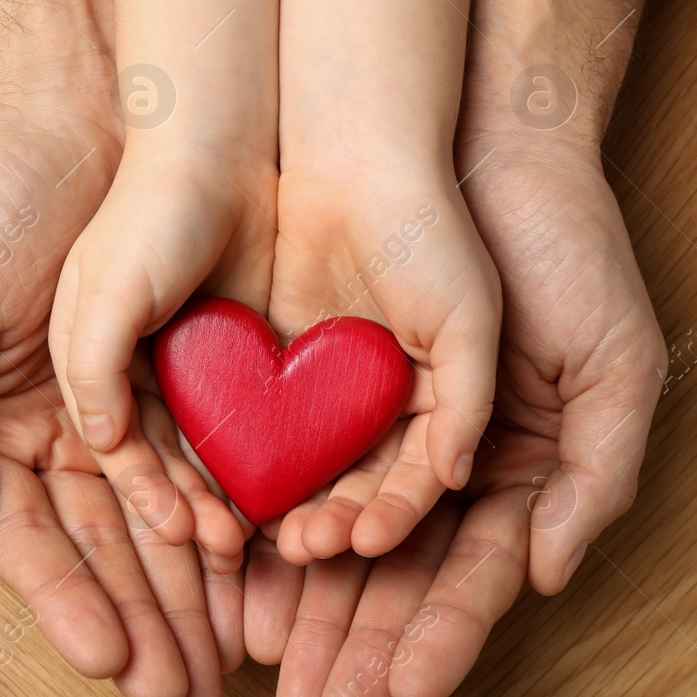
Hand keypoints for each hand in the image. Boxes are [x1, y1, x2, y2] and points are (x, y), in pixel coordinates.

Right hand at [0, 108, 243, 696]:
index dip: (70, 606)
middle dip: (144, 622)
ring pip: (168, 517)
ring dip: (194, 588)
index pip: (34, 543)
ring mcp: (132, 405)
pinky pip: (216, 455)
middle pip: (108, 551)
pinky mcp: (194, 371)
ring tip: (229, 651)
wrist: (74, 118)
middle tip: (183, 692)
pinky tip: (259, 560)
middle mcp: (64, 433)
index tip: (114, 662)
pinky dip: (233, 508)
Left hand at [240, 0, 696, 696]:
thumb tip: (545, 575)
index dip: (432, 634)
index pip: (460, 575)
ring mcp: (361, 414)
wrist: (474, 139)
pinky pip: (272, 448)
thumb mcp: (614, 366)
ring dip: (294, 581)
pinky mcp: (301, 370)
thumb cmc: (562, 251)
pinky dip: (254, 499)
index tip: (398, 689)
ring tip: (266, 635)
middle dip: (348, 634)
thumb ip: (595, 475)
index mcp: (499, 467)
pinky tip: (232, 545)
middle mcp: (422, 453)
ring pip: (319, 517)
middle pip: (380, 569)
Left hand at [267, 171, 500, 562]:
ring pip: (300, 456)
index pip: (417, 480)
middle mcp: (381, 399)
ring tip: (256, 527)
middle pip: (354, 479)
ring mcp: (324, 377)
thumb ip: (470, 403)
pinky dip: (241, 448)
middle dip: (329, 518)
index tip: (362, 542)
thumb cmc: (436, 229)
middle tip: (299, 547)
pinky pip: (254, 412)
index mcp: (440, 400)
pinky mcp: (272, 352)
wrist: (359, 149)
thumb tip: (454, 479)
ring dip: (283, 495)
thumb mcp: (473, 319)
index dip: (392, 515)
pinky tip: (223, 477)